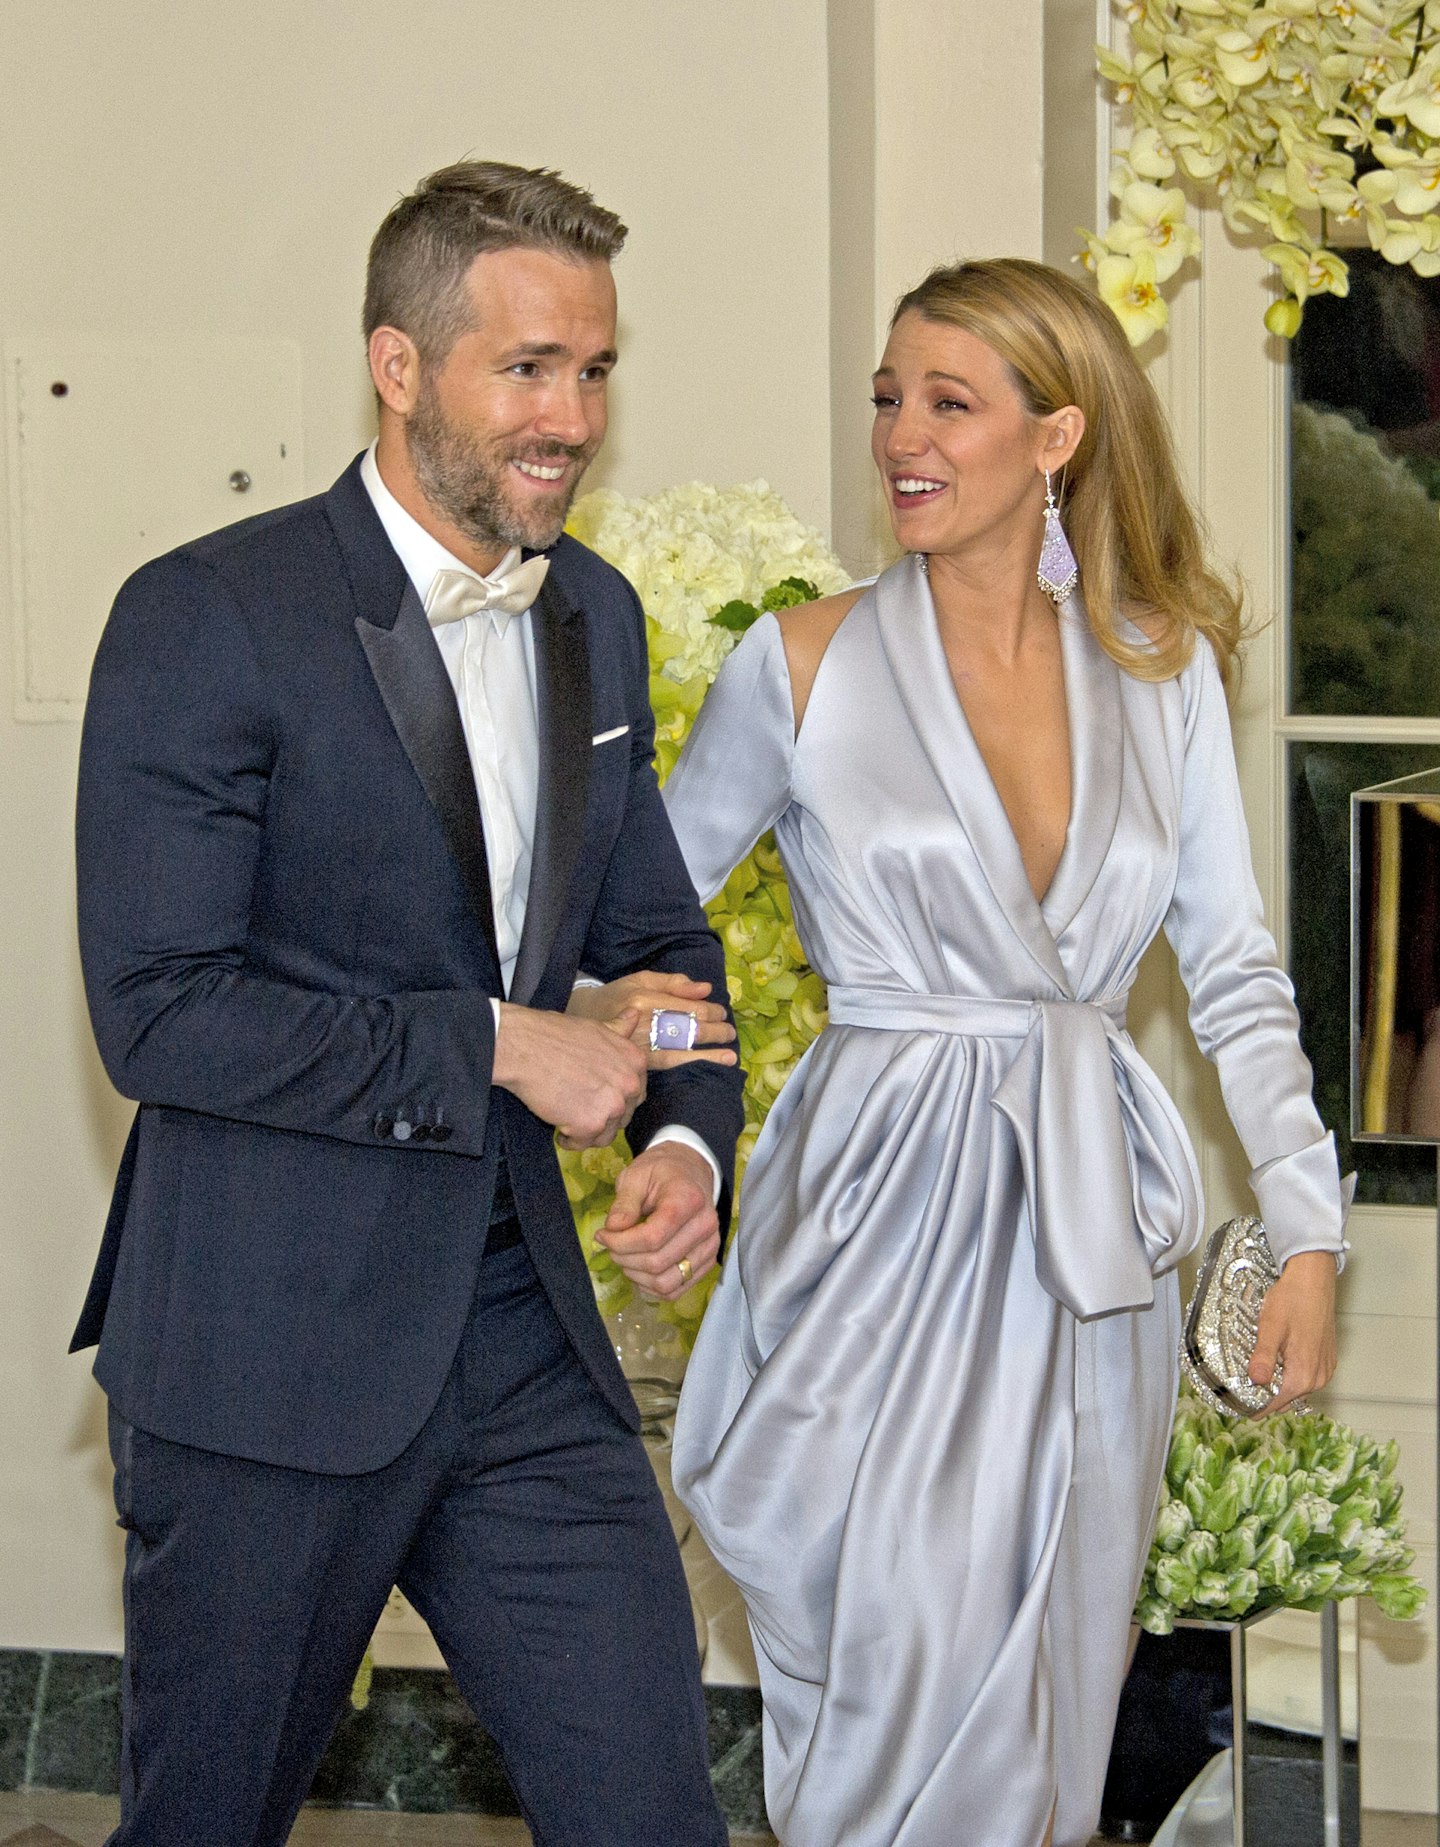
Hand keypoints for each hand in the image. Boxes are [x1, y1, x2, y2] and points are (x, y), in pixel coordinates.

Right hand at [493, 1003, 646, 1149]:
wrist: (525, 1047)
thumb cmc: (555, 1035)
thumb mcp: (596, 1028)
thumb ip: (619, 1029)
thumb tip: (635, 1014)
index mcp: (635, 1061)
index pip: (636, 1093)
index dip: (615, 1098)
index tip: (598, 1098)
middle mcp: (630, 1084)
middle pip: (623, 1116)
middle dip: (602, 1115)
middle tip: (579, 1108)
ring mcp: (612, 1106)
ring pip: (605, 1134)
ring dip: (587, 1131)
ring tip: (567, 1119)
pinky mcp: (590, 1124)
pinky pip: (583, 1144)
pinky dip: (570, 1141)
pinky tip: (558, 1130)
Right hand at [567, 970, 736, 1070]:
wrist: (582, 1019)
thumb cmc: (616, 996)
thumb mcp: (640, 979)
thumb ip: (673, 983)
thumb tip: (705, 988)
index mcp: (645, 998)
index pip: (687, 1006)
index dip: (710, 1010)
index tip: (721, 1013)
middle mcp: (643, 1022)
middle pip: (688, 1028)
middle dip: (715, 1031)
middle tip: (729, 1032)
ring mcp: (639, 1045)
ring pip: (681, 1050)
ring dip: (708, 1054)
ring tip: (729, 1056)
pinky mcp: (636, 1062)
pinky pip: (668, 1066)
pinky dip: (690, 1065)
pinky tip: (706, 1067)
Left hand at [594, 1142, 720, 1300]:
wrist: (689, 1172)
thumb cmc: (661, 1172)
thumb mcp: (636, 1175)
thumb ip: (624, 1203)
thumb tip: (612, 1230)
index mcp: (688, 1200)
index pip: (652, 1237)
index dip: (620, 1243)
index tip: (603, 1234)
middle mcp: (705, 1226)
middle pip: (657, 1262)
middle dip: (624, 1258)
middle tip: (610, 1245)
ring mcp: (709, 1246)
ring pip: (666, 1282)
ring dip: (637, 1276)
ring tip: (624, 1256)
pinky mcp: (708, 1261)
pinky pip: (676, 1289)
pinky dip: (652, 1286)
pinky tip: (639, 1269)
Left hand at [1250, 1249, 1337, 1414]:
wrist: (1314, 1281)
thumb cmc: (1292, 1300)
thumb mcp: (1270, 1327)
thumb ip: (1263, 1357)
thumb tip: (1256, 1381)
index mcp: (1303, 1374)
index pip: (1276, 1404)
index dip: (1257, 1408)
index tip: (1241, 1408)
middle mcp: (1318, 1378)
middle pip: (1286, 1399)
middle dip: (1266, 1396)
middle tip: (1244, 1384)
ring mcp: (1325, 1370)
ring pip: (1296, 1389)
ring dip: (1279, 1384)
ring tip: (1258, 1368)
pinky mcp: (1327, 1360)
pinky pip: (1307, 1377)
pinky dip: (1291, 1374)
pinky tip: (1278, 1359)